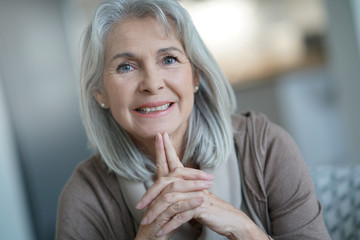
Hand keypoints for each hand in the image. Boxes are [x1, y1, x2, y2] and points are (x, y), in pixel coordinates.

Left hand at [138, 133, 268, 239]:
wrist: (230, 219)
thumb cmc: (211, 208)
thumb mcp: (193, 196)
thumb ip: (181, 188)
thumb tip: (166, 184)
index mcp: (188, 180)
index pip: (174, 161)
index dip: (166, 148)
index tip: (160, 135)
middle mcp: (191, 183)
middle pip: (165, 182)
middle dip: (149, 194)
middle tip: (137, 205)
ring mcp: (195, 194)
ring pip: (169, 200)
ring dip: (156, 214)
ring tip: (146, 225)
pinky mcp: (199, 207)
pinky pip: (180, 215)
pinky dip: (170, 225)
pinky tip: (162, 232)